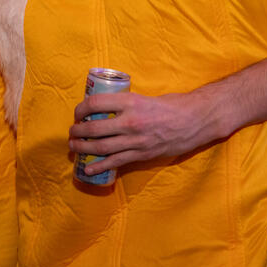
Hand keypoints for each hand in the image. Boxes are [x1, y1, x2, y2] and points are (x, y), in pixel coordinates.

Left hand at [68, 90, 222, 174]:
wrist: (194, 121)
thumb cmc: (169, 105)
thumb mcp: (144, 97)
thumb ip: (125, 104)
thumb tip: (104, 108)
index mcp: (130, 102)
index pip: (96, 104)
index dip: (81, 109)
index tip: (77, 113)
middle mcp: (131, 121)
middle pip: (94, 128)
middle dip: (78, 131)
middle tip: (72, 132)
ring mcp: (136, 140)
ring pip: (101, 147)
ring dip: (83, 148)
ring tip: (73, 147)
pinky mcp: (142, 154)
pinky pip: (116, 162)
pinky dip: (99, 166)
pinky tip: (88, 168)